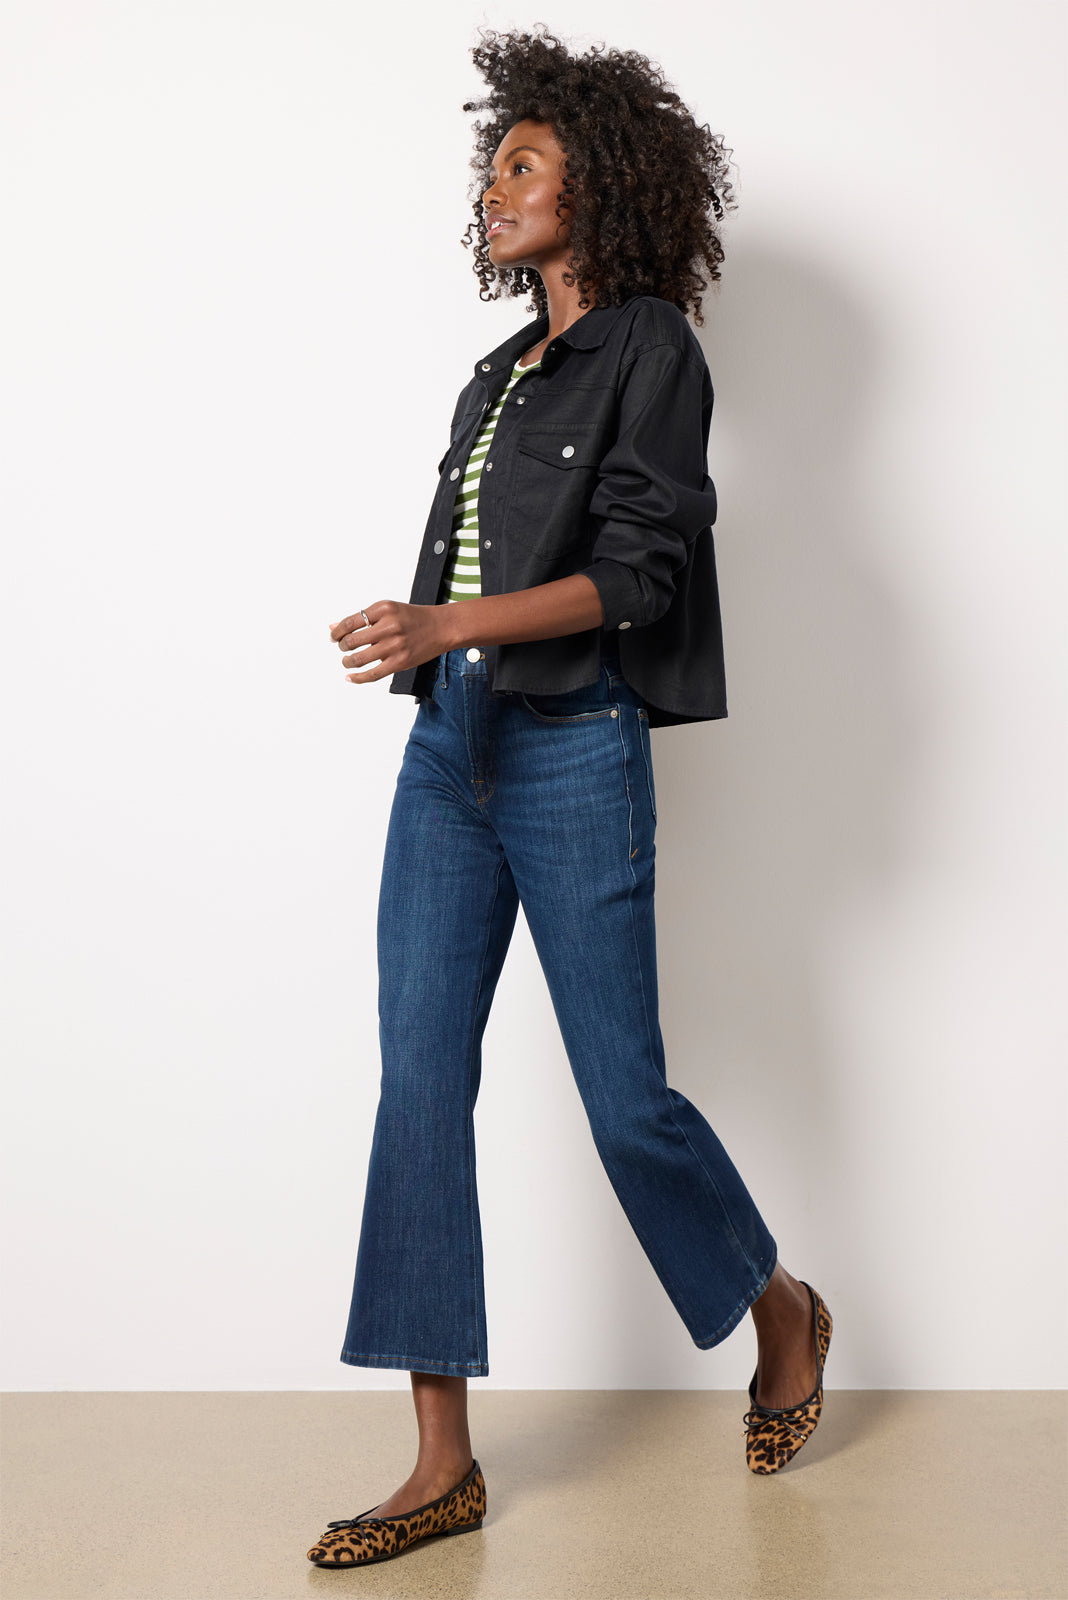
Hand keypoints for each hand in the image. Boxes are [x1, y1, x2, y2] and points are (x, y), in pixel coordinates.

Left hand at [329, 600, 452, 683]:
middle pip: (351, 641)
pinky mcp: (400, 662)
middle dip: (342, 646)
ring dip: (347, 662)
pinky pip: (373, 674)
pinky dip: (358, 678)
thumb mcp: (388, 610)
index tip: (333, 637)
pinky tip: (350, 678)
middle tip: (342, 648)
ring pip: (359, 659)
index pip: (350, 622)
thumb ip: (363, 618)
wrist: (442, 627)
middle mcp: (389, 625)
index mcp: (383, 608)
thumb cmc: (413, 618)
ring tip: (347, 661)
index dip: (337, 632)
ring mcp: (395, 645)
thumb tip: (334, 627)